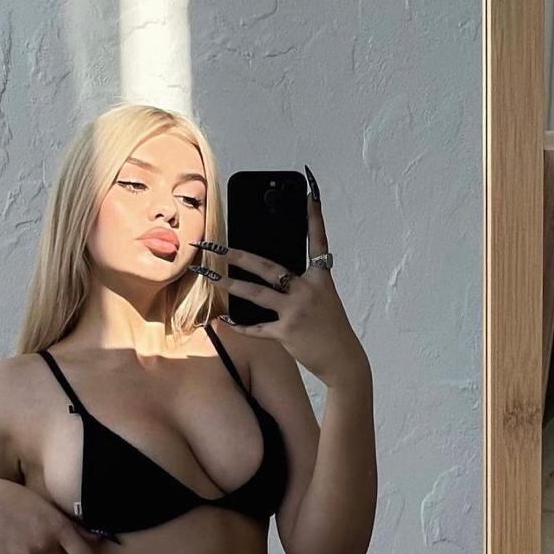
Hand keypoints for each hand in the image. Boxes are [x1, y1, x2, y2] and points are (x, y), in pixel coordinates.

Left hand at [188, 165, 365, 385]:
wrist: (343, 360)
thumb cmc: (331, 328)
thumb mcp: (322, 300)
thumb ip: (300, 285)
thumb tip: (271, 277)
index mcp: (320, 278)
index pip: (317, 241)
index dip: (314, 217)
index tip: (309, 193)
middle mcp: (308, 290)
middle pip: (268, 266)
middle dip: (238, 255)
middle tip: (216, 246)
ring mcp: (296, 311)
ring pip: (255, 293)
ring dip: (229, 283)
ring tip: (209, 276)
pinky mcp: (287, 333)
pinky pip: (257, 327)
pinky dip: (240, 325)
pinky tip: (226, 319)